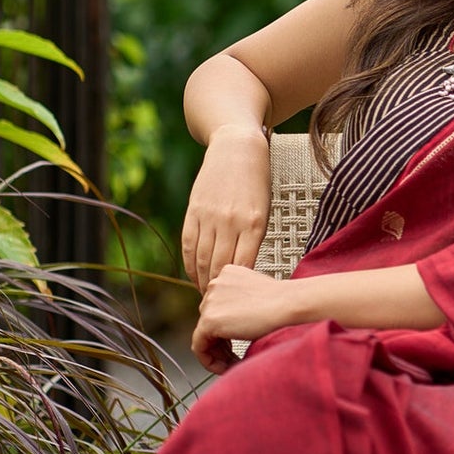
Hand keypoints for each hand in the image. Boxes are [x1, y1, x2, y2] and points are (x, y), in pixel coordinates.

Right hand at [181, 125, 270, 292]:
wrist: (238, 149)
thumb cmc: (257, 184)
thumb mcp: (264, 213)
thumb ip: (252, 240)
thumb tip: (242, 272)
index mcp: (255, 224)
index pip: (243, 267)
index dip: (237, 287)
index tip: (237, 301)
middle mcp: (231, 222)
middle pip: (220, 267)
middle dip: (218, 290)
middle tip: (219, 304)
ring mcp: (210, 216)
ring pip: (202, 259)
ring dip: (202, 281)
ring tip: (207, 294)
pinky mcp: (194, 210)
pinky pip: (189, 244)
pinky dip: (190, 264)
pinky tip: (194, 275)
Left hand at [192, 263, 301, 373]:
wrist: (289, 304)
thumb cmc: (284, 302)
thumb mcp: (258, 295)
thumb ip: (242, 303)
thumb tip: (236, 322)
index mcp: (227, 275)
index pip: (217, 306)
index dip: (226, 328)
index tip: (235, 343)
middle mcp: (214, 284)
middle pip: (209, 320)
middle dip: (221, 342)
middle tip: (234, 358)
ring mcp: (209, 301)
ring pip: (204, 334)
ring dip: (217, 352)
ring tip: (233, 364)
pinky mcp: (209, 320)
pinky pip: (199, 346)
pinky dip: (209, 361)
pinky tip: (226, 368)